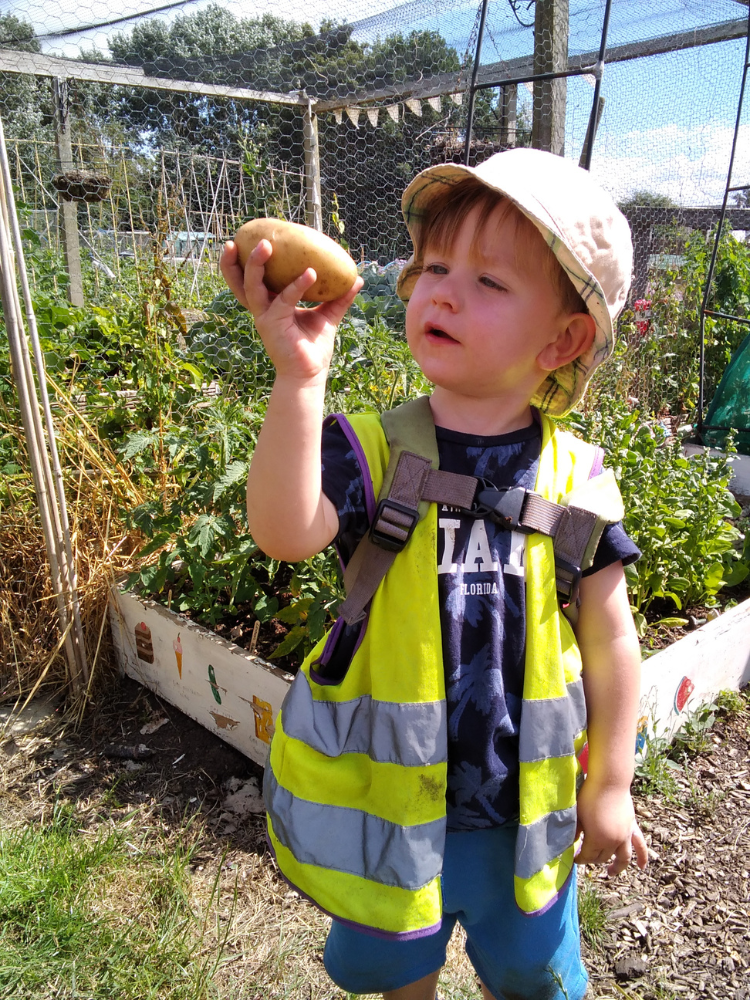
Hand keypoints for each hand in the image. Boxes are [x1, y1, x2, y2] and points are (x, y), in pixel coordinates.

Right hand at [220, 238, 362, 382]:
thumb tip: (357, 278)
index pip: (253, 279)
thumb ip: (338, 297)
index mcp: (270, 304)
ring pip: (251, 287)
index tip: (251, 238)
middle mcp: (263, 309)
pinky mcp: (273, 325)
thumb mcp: (327, 317)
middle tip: (241, 239)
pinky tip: (310, 272)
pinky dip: (297, 285)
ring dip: (255, 265)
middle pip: (240, 281)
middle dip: (235, 261)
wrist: (310, 374)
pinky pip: (284, 300)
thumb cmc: (313, 348)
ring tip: (266, 246)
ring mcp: (265, 317)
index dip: (246, 261)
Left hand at [574, 781, 648, 875]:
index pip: (588, 857)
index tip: (574, 858)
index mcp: (597, 840)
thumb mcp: (578, 815)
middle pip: (603, 857)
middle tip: (586, 857)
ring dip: (617, 867)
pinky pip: (640, 846)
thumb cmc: (589, 796)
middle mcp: (613, 842)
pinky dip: (642, 858)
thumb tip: (572, 842)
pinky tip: (642, 867)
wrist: (609, 781)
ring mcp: (625, 836)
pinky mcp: (632, 828)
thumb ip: (575, 831)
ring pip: (623, 858)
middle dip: (593, 860)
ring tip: (610, 873)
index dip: (580, 859)